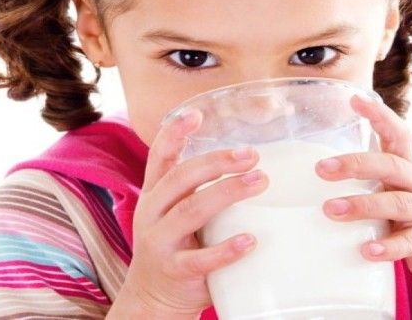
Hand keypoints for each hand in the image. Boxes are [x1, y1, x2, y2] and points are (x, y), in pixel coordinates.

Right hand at [121, 110, 268, 315]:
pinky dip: (226, 249)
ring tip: (259, 181)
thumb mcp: (176, 211)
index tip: (196, 113)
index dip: (174, 133)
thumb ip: (198, 188)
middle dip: (217, 162)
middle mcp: (152, 213)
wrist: (152, 299)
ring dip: (228, 193)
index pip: (160, 157)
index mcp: (155, 194)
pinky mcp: (175, 271)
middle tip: (252, 154)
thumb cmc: (176, 245)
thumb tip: (249, 157)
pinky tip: (250, 240)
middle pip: (182, 178)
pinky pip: (200, 259)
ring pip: (191, 211)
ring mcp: (160, 242)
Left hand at [314, 94, 411, 286]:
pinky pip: (408, 243)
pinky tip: (366, 251)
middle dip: (356, 164)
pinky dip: (387, 247)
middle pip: (391, 166)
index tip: (355, 99)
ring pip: (397, 203)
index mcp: (410, 168)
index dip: (379, 115)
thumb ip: (374, 179)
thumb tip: (323, 171)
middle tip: (321, 169)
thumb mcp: (401, 190)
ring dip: (362, 205)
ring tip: (331, 209)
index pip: (398, 133)